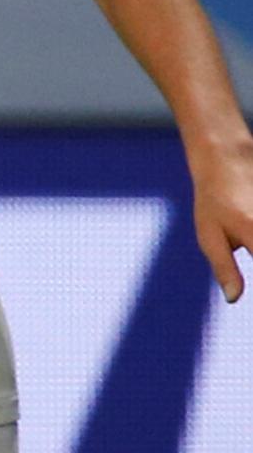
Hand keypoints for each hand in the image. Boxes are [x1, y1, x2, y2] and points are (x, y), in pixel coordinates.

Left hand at [190, 136, 252, 301]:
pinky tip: (248, 235)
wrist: (228, 159)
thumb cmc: (214, 200)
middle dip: (251, 249)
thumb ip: (224, 268)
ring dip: (252, 244)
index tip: (247, 281)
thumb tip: (233, 298)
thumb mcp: (209, 234)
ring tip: (244, 241)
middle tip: (244, 247)